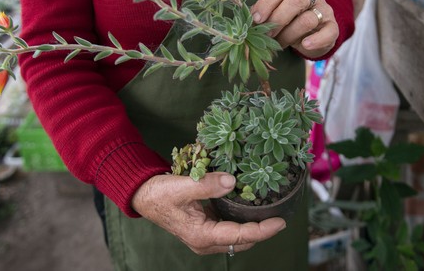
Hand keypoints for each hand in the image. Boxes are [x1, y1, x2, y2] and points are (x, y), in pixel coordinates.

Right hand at [131, 172, 286, 254]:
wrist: (143, 195)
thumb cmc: (159, 193)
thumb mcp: (182, 186)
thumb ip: (207, 185)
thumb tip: (232, 182)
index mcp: (201, 236)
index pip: (239, 237)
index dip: (262, 230)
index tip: (280, 222)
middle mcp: (205, 241)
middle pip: (242, 241)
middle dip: (261, 231)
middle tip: (279, 216)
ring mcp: (205, 235)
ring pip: (236, 237)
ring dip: (252, 227)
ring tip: (269, 211)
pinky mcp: (204, 227)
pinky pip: (228, 228)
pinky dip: (241, 221)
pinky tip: (249, 207)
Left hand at [250, 0, 338, 58]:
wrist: (314, 34)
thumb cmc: (290, 22)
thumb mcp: (277, 15)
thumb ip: (265, 15)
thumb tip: (247, 21)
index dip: (266, 5)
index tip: (256, 20)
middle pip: (296, 1)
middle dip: (278, 20)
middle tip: (267, 35)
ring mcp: (324, 11)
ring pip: (307, 20)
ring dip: (290, 34)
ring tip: (280, 44)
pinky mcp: (333, 27)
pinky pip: (328, 33)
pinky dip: (316, 40)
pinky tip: (305, 45)